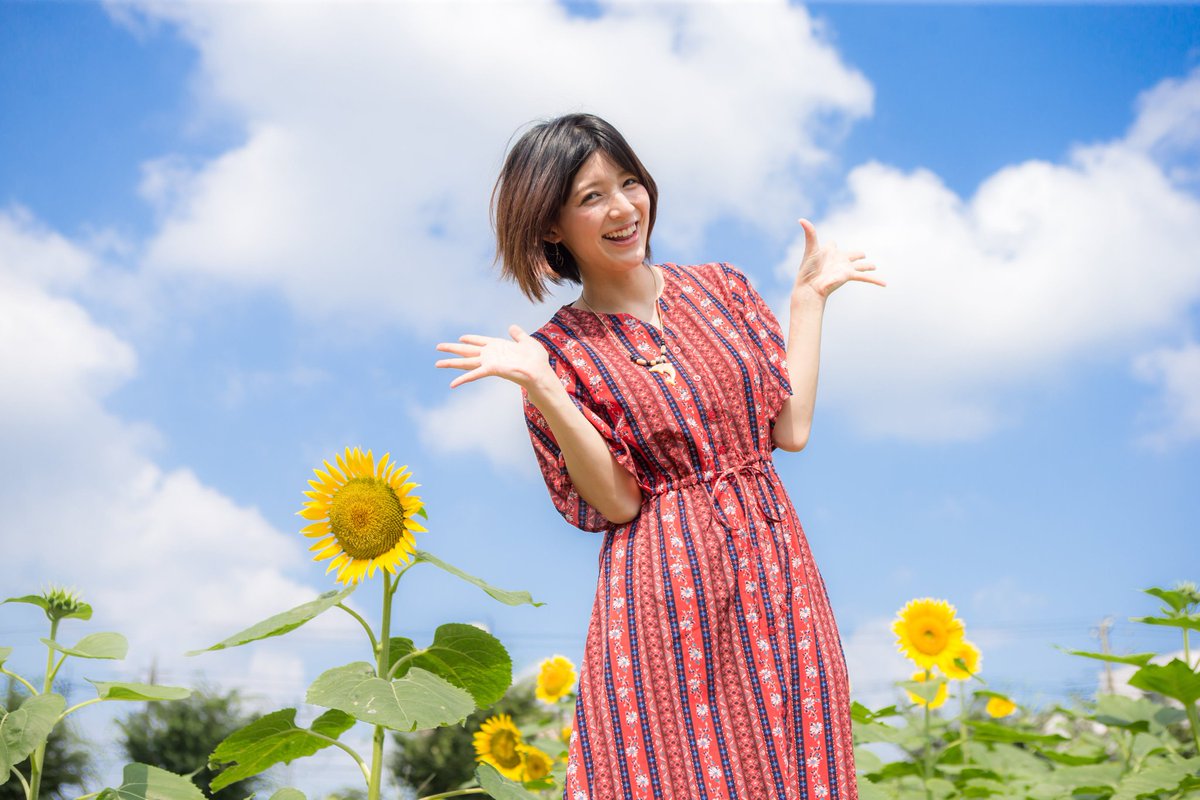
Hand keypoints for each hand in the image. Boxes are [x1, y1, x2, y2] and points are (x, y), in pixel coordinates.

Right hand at [435, 325, 553, 389]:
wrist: (539, 372)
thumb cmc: (536, 360)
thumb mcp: (527, 342)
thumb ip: (518, 334)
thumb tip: (512, 327)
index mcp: (498, 345)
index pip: (480, 341)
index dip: (470, 339)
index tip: (461, 338)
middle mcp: (490, 354)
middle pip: (467, 351)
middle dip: (452, 349)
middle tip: (438, 347)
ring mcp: (489, 362)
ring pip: (465, 362)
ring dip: (451, 362)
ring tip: (437, 363)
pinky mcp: (491, 369)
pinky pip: (474, 374)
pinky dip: (463, 379)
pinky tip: (452, 384)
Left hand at [793, 218, 885, 298]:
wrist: (810, 286)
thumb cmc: (808, 269)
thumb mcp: (811, 249)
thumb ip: (810, 234)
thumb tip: (801, 219)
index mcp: (829, 252)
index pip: (832, 245)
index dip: (831, 245)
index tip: (831, 245)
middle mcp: (839, 260)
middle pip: (851, 255)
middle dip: (856, 254)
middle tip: (862, 254)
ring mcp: (845, 268)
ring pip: (860, 266)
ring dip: (867, 266)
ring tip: (874, 266)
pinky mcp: (849, 275)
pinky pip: (865, 278)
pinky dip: (876, 280)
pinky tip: (885, 284)